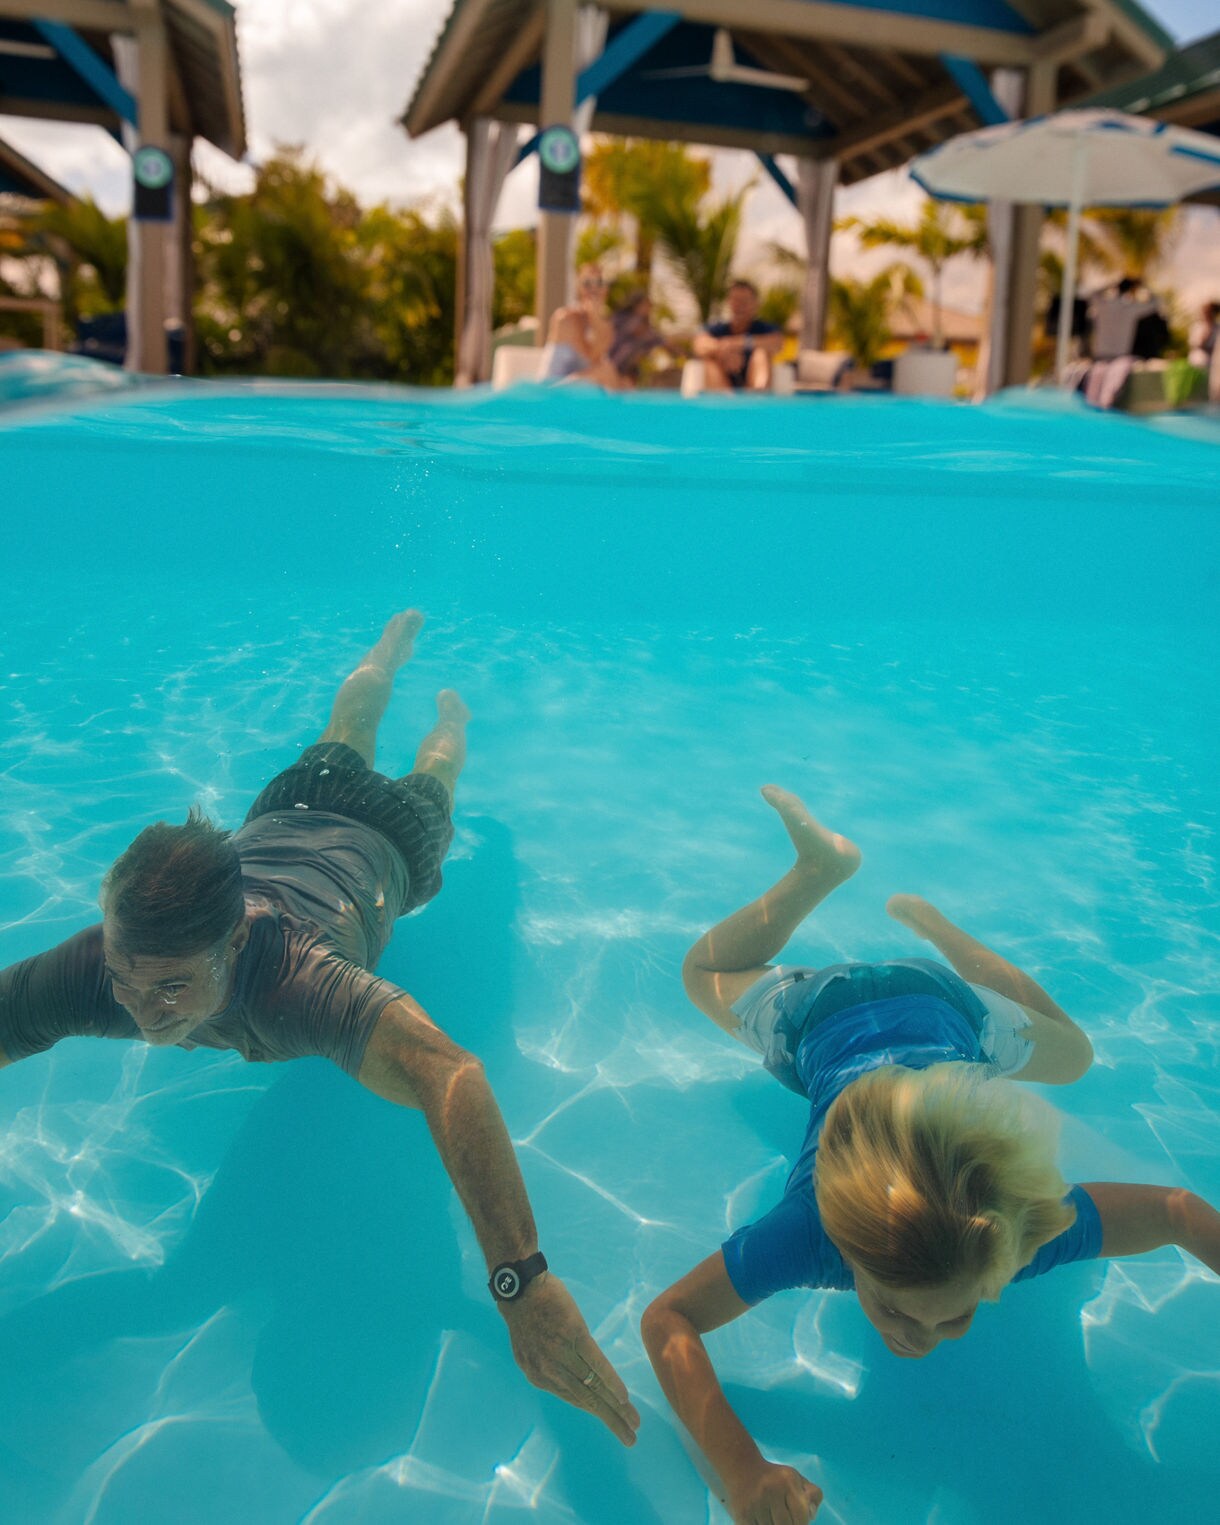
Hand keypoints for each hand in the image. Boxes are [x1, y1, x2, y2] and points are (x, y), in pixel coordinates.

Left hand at [499, 1273, 640, 1445]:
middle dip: (610, 1420)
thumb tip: (570, 1374)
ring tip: (633, 1422)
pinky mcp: (574, 1335)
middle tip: (630, 1438)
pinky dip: (611, 1382)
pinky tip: (624, 1397)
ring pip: (593, 1387)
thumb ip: (551, 1363)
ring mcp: (561, 1354)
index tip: (612, 1423)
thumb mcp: (532, 1346)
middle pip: (585, 1400)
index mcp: (538, 1375)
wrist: (519, 1284)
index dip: (594, 1411)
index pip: (573, 1399)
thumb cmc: (526, 1310)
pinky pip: (596, 1364)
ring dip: (616, 1408)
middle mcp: (548, 1371)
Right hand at [727, 1460, 822, 1524]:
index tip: (797, 1520)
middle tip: (783, 1519)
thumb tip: (811, 1515)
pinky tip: (763, 1519)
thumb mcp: (796, 1478)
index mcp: (787, 1481)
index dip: (802, 1523)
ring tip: (772, 1517)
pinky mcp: (743, 1515)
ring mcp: (755, 1504)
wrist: (741, 1467)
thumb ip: (813, 1495)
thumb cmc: (775, 1478)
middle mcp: (771, 1490)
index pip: (802, 1517)